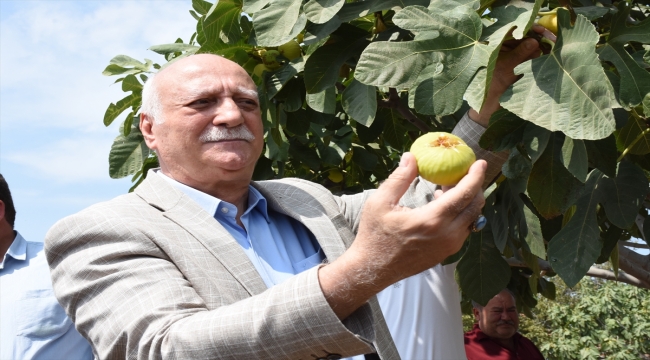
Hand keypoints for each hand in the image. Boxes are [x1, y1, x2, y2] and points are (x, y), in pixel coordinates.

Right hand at [318, 153, 485, 318]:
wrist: (372, 269)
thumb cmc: (374, 235)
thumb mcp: (380, 202)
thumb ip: (400, 178)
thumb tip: (411, 156)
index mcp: (432, 220)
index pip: (465, 194)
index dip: (475, 176)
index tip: (480, 162)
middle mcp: (447, 235)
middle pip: (475, 206)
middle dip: (474, 187)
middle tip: (461, 174)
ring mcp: (448, 247)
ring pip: (472, 219)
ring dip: (466, 202)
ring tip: (446, 190)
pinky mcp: (445, 254)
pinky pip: (463, 230)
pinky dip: (460, 215)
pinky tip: (441, 207)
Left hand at [469, 25, 555, 125]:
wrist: (492, 102)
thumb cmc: (492, 83)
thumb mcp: (506, 66)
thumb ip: (519, 53)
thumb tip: (534, 41)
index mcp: (498, 43)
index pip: (515, 29)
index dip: (528, 27)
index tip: (541, 30)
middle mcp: (506, 46)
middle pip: (525, 36)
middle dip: (538, 37)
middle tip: (551, 40)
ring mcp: (515, 55)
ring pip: (531, 46)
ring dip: (541, 47)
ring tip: (549, 50)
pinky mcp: (521, 64)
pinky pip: (533, 56)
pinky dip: (540, 56)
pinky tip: (547, 57)